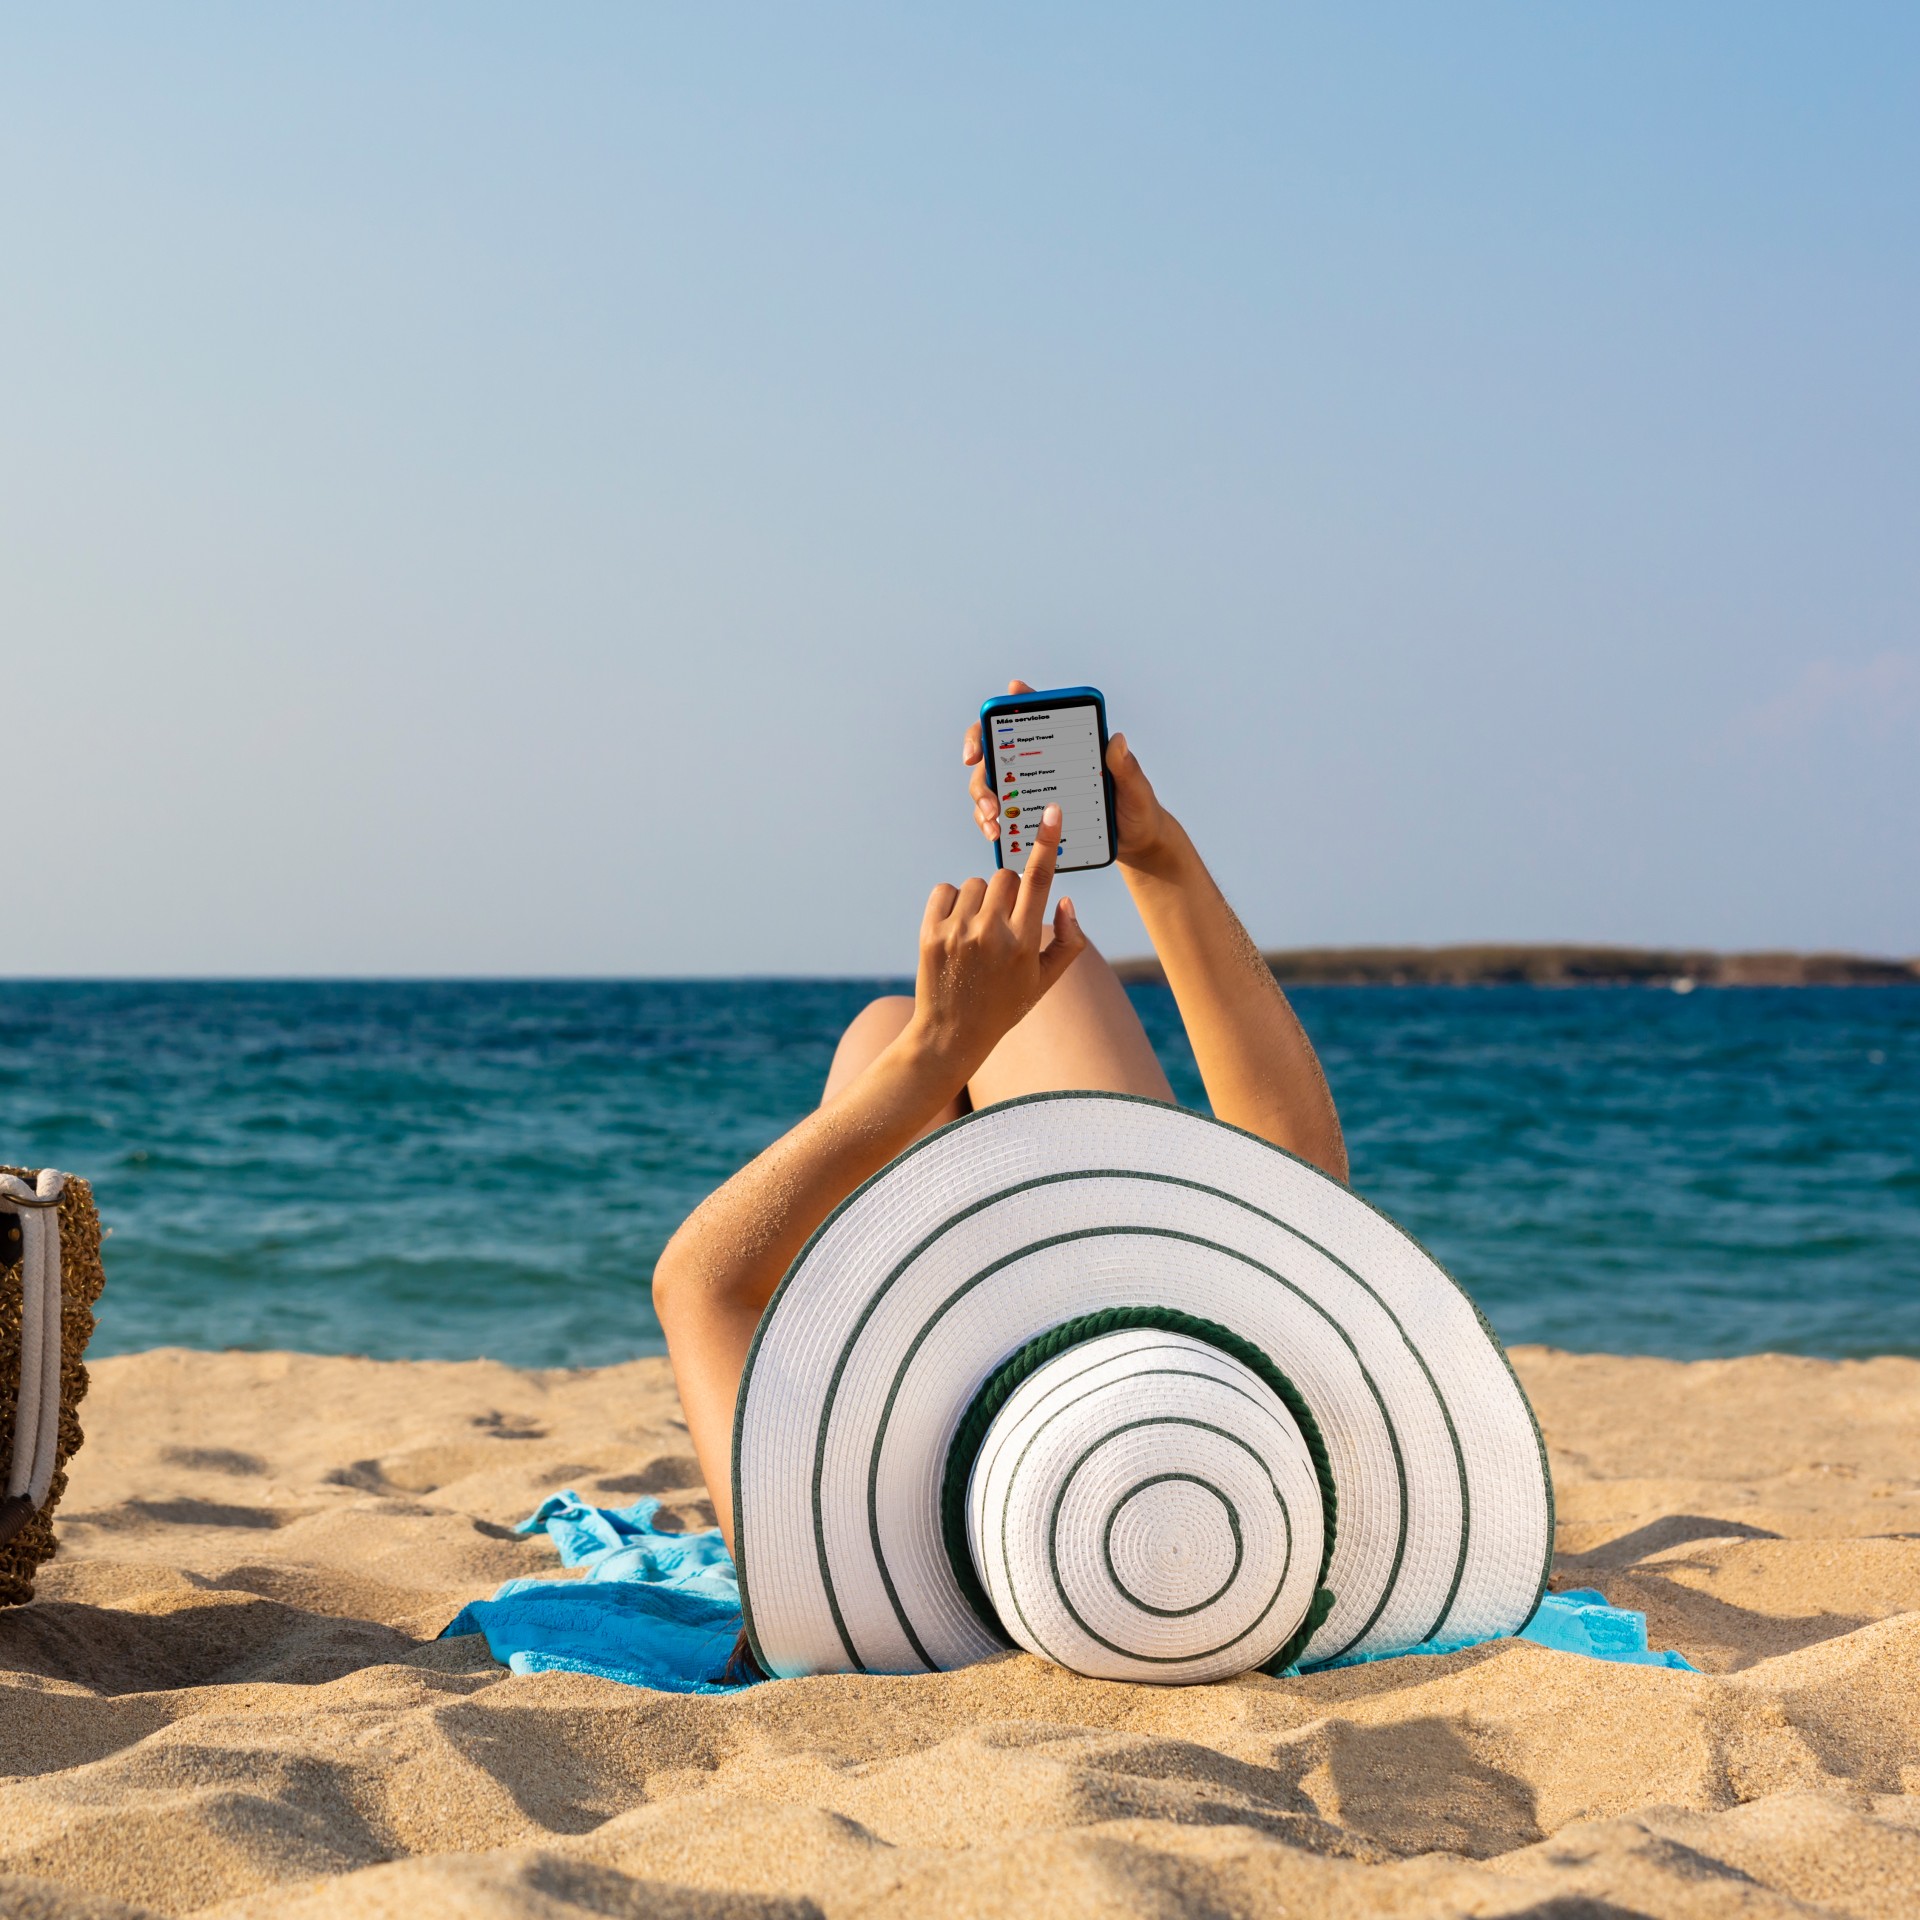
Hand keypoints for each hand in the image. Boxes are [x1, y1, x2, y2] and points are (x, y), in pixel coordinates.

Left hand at [908, 802, 1087, 1080]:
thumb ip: (1069, 942)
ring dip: (980, 898)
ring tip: (977, 933)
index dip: (1047, 843)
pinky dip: (952, 901)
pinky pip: (946, 889)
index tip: (1052, 812)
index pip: (1039, 881)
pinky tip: (956, 927)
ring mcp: (958, 932)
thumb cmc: (1005, 1005)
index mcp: (1024, 942)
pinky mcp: (931, 932)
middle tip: (1003, 924)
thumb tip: (1067, 900)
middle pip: (1005, 877)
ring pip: (976, 882)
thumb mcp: (1044, 981)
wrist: (953, 1033)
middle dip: (1009, 892)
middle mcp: (991, 933)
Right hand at [962, 679, 1177, 869]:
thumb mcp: (1135, 789)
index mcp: (1064, 743)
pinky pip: (1000, 813)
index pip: (1022, 717)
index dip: (995, 717)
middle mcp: (1040, 760)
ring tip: (993, 825)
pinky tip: (996, 835)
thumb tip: (1117, 739)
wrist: (1137, 842)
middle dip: (981, 774)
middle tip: (990, 802)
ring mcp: (1032, 787)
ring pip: (990, 784)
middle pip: (994, 753)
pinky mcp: (1031, 814)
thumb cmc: (1137, 809)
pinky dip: (990, 822)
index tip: (984, 740)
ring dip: (982, 801)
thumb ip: (1126, 768)